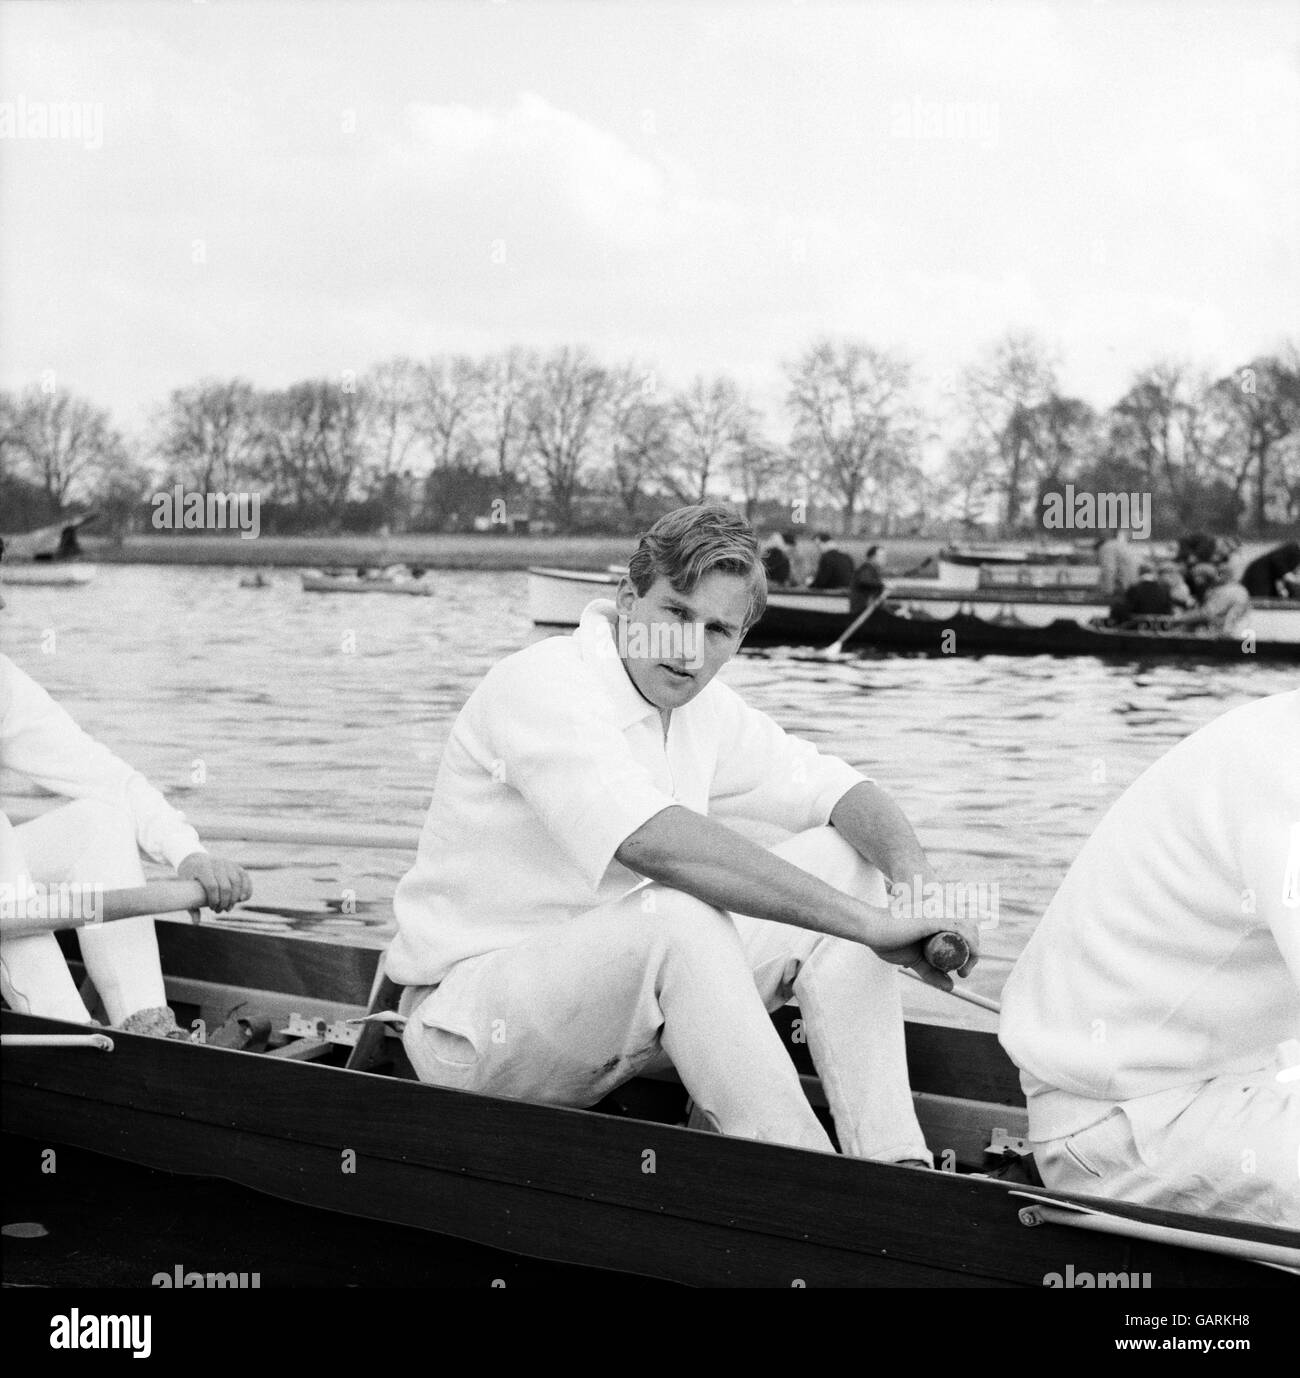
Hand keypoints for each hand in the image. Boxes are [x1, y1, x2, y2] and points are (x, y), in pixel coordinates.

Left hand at [176, 852, 251, 912]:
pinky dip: (247, 888)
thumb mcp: (185, 888)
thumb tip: (196, 923)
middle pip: (226, 886)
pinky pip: (245, 877)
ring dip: (235, 898)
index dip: (214, 900)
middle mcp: (217, 864)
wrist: (195, 860)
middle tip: (220, 910)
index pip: (212, 886)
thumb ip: (191, 905)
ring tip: (229, 908)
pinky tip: (244, 899)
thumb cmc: (189, 877)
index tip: (211, 908)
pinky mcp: (235, 865)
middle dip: (225, 902)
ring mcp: (228, 863)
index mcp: (203, 868)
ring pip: (237, 881)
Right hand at [863, 878, 981, 991]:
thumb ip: (931, 972)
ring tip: (963, 970)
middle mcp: (941, 911)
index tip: (962, 969)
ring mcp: (939, 913)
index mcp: (938, 917)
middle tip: (963, 972)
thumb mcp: (916, 960)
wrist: (871, 929)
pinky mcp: (934, 918)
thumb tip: (951, 987)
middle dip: (973, 953)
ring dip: (973, 953)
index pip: (965, 930)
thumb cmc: (888, 939)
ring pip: (969, 930)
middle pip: (971, 930)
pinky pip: (961, 929)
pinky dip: (971, 944)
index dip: (970, 949)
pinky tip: (968, 958)